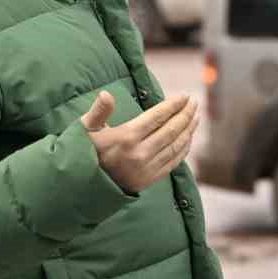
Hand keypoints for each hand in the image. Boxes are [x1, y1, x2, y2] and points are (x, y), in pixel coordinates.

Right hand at [80, 91, 198, 194]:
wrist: (82, 184)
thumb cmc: (85, 151)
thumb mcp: (86, 129)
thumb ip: (98, 111)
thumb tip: (106, 94)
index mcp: (126, 137)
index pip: (157, 117)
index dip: (173, 105)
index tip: (185, 96)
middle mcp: (139, 153)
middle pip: (170, 130)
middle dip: (185, 114)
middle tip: (194, 103)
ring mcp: (146, 168)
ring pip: (175, 146)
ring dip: (188, 130)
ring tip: (195, 117)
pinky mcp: (149, 180)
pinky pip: (173, 162)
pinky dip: (184, 149)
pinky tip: (188, 138)